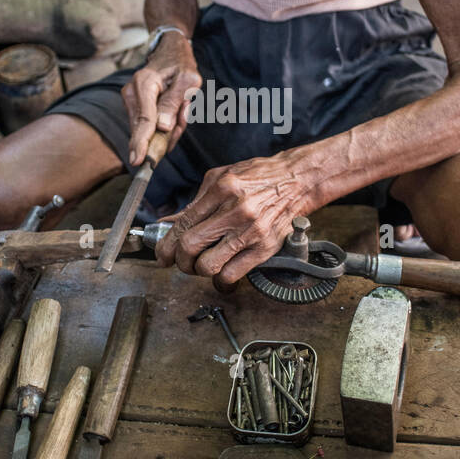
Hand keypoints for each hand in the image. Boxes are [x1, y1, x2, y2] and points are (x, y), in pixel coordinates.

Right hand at [123, 32, 200, 164]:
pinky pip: (149, 128)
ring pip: (148, 131)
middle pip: (144, 129)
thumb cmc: (181, 65)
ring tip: (182, 107)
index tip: (138, 161)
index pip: (144, 120)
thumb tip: (162, 128)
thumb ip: (174, 103)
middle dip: (166, 135)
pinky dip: (165, 127)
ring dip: (168, 129)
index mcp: (144, 84)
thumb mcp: (187, 80)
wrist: (170, 52)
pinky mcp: (134, 108)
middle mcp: (132, 93)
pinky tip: (174, 112)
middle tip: (184, 112)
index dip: (142, 142)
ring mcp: (130, 101)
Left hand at [155, 152, 311, 287]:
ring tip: (201, 265)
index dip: (166, 245)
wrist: (297, 180)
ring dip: (198, 271)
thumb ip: (195, 203)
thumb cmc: (259, 177)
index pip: (183, 224)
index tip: (162, 255)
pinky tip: (221, 274)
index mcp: (221, 190)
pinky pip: (232, 274)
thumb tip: (168, 224)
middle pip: (190, 247)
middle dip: (178, 260)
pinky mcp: (264, 248)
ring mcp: (251, 231)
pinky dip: (221, 280)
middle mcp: (235, 211)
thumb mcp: (221, 178)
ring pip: (208, 265)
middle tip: (180, 262)